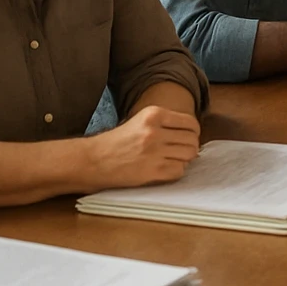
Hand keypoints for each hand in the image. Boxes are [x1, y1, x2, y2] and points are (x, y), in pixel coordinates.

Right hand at [84, 106, 200, 188]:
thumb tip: (193, 133)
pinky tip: (164, 169)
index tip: (189, 138)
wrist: (93, 160)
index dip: (194, 132)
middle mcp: (155, 131)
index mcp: (154, 114)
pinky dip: (176, 171)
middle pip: (192, 140)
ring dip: (184, 159)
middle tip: (181, 152)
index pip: (191, 123)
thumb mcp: (141, 121)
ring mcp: (154, 151)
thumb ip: (165, 124)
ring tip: (172, 160)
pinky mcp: (152, 170)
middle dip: (190, 147)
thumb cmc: (117, 142)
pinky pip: (179, 170)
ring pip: (189, 155)